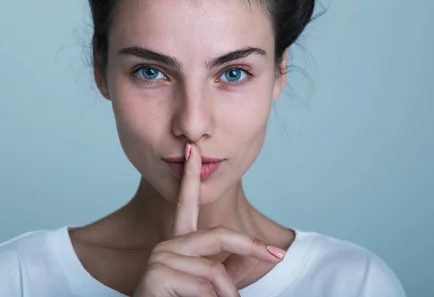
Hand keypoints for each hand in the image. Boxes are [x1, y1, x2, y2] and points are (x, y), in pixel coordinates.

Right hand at [132, 143, 284, 296]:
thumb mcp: (211, 290)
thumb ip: (229, 272)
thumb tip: (254, 256)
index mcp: (178, 246)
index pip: (185, 205)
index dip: (190, 177)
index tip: (193, 151)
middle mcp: (166, 246)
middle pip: (219, 235)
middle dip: (251, 245)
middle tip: (276, 256)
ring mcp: (160, 258)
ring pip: (215, 271)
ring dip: (228, 296)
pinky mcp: (157, 274)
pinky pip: (204, 284)